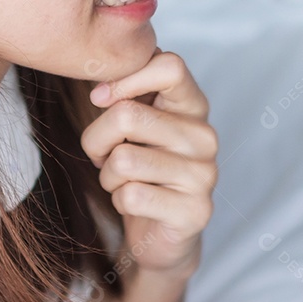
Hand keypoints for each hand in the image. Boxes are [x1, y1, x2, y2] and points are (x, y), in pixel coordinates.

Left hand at [81, 50, 217, 278]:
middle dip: (96, 139)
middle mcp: (206, 138)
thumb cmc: (141, 171)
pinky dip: (120, 202)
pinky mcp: (195, 212)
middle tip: (103, 156)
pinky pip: (131, 196)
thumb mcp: (133, 126)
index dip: (124, 78)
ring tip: (123, 182)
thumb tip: (101, 88)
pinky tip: (136, 205)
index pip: (169, 66)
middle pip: (128, 115)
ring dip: (109, 176)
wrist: (161, 234)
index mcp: (193, 107)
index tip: (101, 99)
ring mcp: (204, 176)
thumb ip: (126, 95)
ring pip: (124, 160)